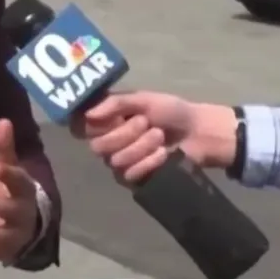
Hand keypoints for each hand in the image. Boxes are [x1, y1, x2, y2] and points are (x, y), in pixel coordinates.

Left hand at [0, 119, 39, 263]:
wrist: (25, 228)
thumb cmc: (9, 192)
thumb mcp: (6, 171)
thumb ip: (4, 149)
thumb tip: (3, 120)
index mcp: (24, 191)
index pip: (20, 181)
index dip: (9, 176)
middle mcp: (22, 214)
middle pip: (10, 211)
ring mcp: (13, 236)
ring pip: (1, 236)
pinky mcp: (2, 253)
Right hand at [70, 92, 237, 186]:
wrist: (198, 133)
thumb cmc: (171, 111)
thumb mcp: (144, 99)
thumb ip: (115, 103)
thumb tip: (88, 114)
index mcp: (106, 120)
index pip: (81, 127)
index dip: (92, 126)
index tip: (112, 118)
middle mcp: (108, 141)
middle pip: (98, 146)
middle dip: (125, 134)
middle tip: (146, 123)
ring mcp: (121, 161)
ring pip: (115, 161)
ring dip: (141, 147)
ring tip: (160, 137)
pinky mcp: (135, 179)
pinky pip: (130, 175)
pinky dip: (149, 163)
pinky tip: (164, 154)